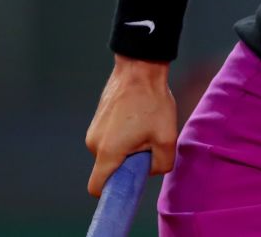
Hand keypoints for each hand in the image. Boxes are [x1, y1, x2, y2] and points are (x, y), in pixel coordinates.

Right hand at [85, 56, 178, 196]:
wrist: (140, 68)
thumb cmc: (153, 102)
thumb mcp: (167, 137)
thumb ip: (161, 164)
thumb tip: (149, 169)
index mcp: (108, 152)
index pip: (97, 187)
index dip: (111, 192)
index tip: (129, 184)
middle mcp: (94, 143)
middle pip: (109, 168)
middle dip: (128, 164)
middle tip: (148, 144)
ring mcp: (94, 130)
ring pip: (111, 152)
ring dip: (128, 147)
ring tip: (145, 126)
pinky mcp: (98, 119)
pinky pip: (110, 137)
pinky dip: (124, 135)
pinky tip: (139, 117)